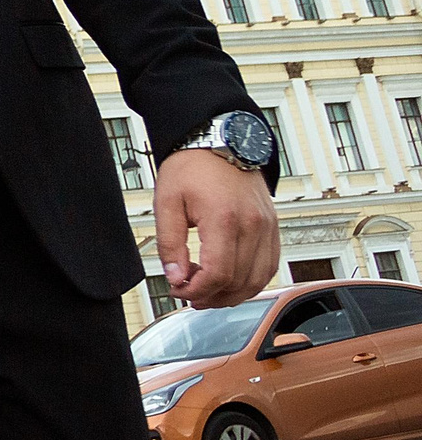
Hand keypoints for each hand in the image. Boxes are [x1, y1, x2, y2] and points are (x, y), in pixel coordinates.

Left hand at [154, 148, 278, 307]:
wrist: (220, 142)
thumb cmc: (191, 168)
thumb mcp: (167, 202)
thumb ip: (169, 244)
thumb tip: (175, 277)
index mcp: (224, 219)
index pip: (218, 274)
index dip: (196, 291)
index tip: (177, 290)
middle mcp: (253, 225)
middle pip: (240, 282)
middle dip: (211, 297)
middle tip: (188, 294)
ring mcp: (268, 227)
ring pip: (259, 279)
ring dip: (233, 294)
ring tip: (206, 291)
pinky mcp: (273, 227)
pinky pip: (270, 265)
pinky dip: (251, 281)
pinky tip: (229, 280)